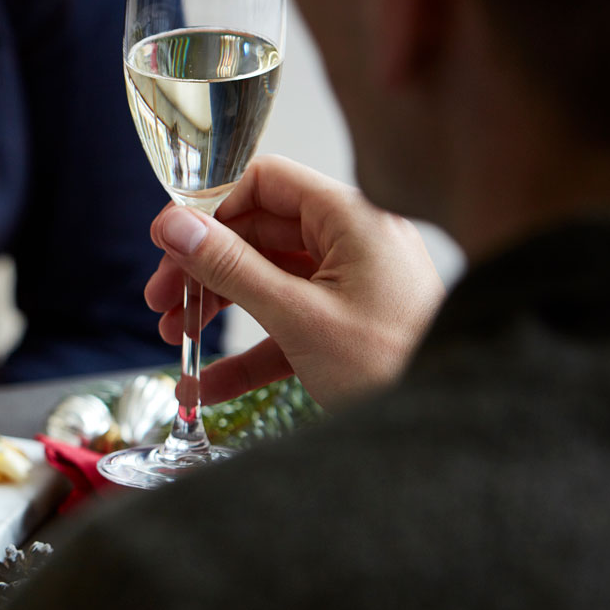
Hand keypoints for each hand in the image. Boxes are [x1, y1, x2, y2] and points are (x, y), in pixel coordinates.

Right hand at [143, 155, 443, 410]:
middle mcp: (349, 243)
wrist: (449, 425)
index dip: (209, 208)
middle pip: (256, 236)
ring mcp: (347, 286)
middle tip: (160, 300)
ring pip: (263, 283)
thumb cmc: (393, 365)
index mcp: (350, 219)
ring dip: (213, 311)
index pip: (265, 183)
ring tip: (172, 339)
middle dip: (201, 270)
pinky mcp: (344, 327)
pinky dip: (243, 354)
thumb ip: (231, 267)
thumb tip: (175, 226)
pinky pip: (282, 328)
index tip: (166, 242)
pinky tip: (205, 387)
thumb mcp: (298, 316)